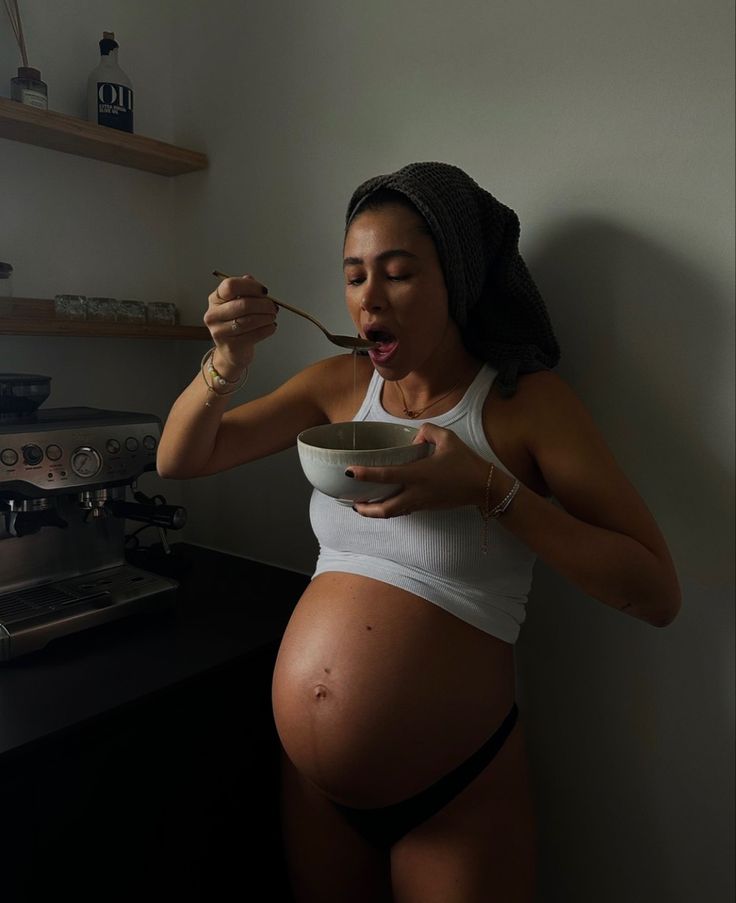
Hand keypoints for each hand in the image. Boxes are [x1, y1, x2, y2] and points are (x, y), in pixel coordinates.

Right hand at [203, 274, 277, 375]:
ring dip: (266, 317)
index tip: (264, 291)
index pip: (230, 286)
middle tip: (273, 307)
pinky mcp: (230, 345)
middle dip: (264, 304)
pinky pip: (254, 334)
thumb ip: (245, 291)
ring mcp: (219, 331)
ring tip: (272, 316)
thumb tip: (253, 282)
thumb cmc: (236, 323)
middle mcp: (214, 314)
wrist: (231, 351)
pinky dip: (267, 329)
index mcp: (215, 299)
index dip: (251, 287)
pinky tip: (271, 327)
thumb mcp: (238, 303)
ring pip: (249, 320)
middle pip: (243, 304)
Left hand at [348, 423, 489, 517]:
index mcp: (419, 474)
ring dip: (376, 512)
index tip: (349, 472)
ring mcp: (422, 503)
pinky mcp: (427, 507)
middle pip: (384, 509)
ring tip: (363, 507)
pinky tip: (386, 503)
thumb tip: (414, 439)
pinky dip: (391, 510)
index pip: (386, 475)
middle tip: (352, 503)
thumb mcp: (448, 438)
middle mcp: (417, 492)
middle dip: (365, 509)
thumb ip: (427, 432)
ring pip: (393, 514)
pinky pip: (404, 511)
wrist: (484, 487)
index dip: (365, 474)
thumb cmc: (466, 463)